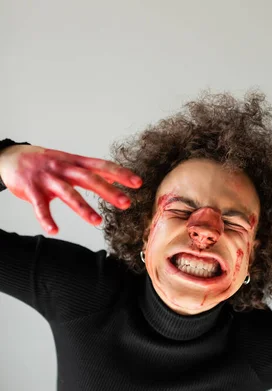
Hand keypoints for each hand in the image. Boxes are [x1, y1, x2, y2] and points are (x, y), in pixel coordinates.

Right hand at [0, 144, 141, 233]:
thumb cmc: (43, 162)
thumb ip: (90, 171)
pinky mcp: (31, 189)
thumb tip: (114, 178)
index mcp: (74, 162)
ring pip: (68, 193)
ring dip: (83, 208)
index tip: (137, 183)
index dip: (120, 174)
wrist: (10, 157)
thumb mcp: (68, 162)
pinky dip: (46, 219)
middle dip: (108, 191)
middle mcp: (63, 168)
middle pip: (89, 179)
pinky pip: (40, 206)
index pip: (101, 166)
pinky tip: (54, 230)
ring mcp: (47, 178)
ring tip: (98, 221)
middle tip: (126, 202)